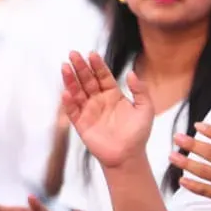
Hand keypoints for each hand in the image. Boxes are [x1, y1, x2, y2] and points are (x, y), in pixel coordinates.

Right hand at [61, 51, 153, 169]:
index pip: (102, 75)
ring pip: (77, 92)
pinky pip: (72, 111)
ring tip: (65, 67)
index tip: (91, 54)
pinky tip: (66, 92)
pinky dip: (68, 102)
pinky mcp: (81, 124)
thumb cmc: (138, 133)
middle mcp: (98, 100)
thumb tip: (131, 73)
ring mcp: (88, 111)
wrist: (128, 156)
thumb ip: (140, 90)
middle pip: (87, 80)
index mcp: (113, 94)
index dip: (97, 65)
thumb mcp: (145, 109)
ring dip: (70, 80)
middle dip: (80, 67)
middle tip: (73, 54)